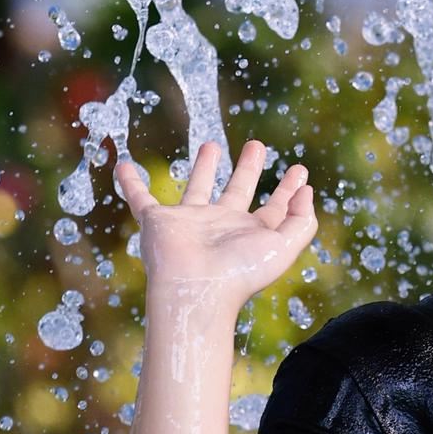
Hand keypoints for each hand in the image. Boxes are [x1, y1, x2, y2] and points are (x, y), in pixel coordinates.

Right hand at [115, 139, 317, 309]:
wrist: (195, 289)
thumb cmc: (240, 272)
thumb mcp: (284, 246)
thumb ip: (302, 221)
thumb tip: (307, 191)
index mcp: (252, 234)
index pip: (274, 208)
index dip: (288, 190)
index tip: (299, 169)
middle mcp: (223, 227)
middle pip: (238, 191)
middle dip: (249, 168)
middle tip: (257, 145)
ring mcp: (191, 223)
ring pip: (197, 188)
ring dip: (204, 167)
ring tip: (212, 144)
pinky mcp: (159, 221)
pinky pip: (140, 199)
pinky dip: (130, 184)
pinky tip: (124, 166)